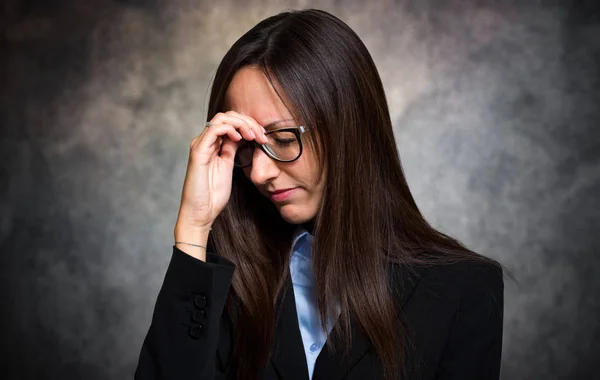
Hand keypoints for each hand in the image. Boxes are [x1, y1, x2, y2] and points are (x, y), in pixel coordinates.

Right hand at [175, 111, 267, 231]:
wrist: (200, 213)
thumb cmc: (212, 196)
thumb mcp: (228, 167)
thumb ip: (232, 151)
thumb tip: (242, 137)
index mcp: (212, 145)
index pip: (230, 122)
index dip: (249, 125)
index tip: (263, 137)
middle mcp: (205, 141)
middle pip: (227, 116)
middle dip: (249, 122)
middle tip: (262, 136)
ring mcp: (201, 145)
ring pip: (222, 118)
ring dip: (242, 123)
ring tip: (253, 136)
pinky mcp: (198, 151)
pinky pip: (215, 128)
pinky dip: (231, 129)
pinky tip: (241, 138)